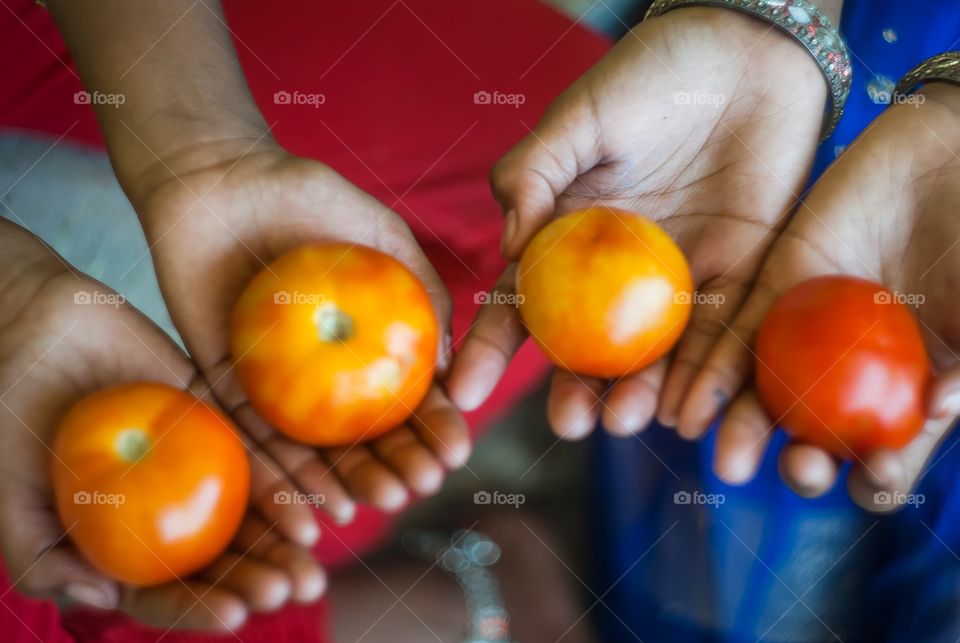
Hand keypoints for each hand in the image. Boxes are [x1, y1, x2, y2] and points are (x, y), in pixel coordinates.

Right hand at [0, 223, 322, 629]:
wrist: (30, 332)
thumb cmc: (9, 419)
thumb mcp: (10, 498)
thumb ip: (41, 557)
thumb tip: (102, 598)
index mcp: (122, 541)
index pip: (166, 590)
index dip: (199, 607)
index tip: (233, 615)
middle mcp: (167, 510)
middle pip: (222, 555)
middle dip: (261, 575)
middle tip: (298, 587)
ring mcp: (197, 463)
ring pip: (251, 509)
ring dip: (286, 534)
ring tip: (316, 557)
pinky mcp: (220, 416)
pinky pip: (262, 447)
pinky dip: (292, 473)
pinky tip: (322, 497)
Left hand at [127, 139, 470, 518]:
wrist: (219, 178)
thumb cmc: (305, 196)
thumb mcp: (382, 235)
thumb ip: (421, 290)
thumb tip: (451, 366)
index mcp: (361, 344)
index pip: (404, 398)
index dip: (432, 429)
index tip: (455, 453)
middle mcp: (320, 374)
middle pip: (362, 436)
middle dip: (395, 466)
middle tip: (420, 487)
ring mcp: (272, 386)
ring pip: (312, 451)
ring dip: (346, 483)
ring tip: (378, 504)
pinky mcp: (220, 388)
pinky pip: (249, 440)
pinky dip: (279, 478)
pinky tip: (308, 506)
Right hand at [449, 7, 826, 437]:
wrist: (745, 53)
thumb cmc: (651, 76)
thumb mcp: (578, 117)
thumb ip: (532, 173)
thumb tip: (508, 248)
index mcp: (568, 239)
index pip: (521, 304)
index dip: (490, 348)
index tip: (464, 391)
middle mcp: (617, 273)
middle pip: (589, 348)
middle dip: (575, 390)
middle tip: (570, 423)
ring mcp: (675, 280)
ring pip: (653, 354)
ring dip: (639, 395)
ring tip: (624, 423)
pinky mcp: (737, 277)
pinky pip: (721, 336)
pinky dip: (706, 377)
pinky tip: (690, 413)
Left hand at [683, 84, 959, 509]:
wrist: (948, 153)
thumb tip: (941, 408)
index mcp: (911, 387)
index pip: (889, 454)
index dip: (880, 476)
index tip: (872, 475)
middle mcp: (854, 371)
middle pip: (819, 437)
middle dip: (804, 464)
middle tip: (799, 466)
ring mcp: (810, 335)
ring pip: (768, 399)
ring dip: (745, 433)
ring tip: (726, 461)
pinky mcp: (774, 290)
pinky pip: (735, 340)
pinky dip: (712, 377)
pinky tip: (690, 409)